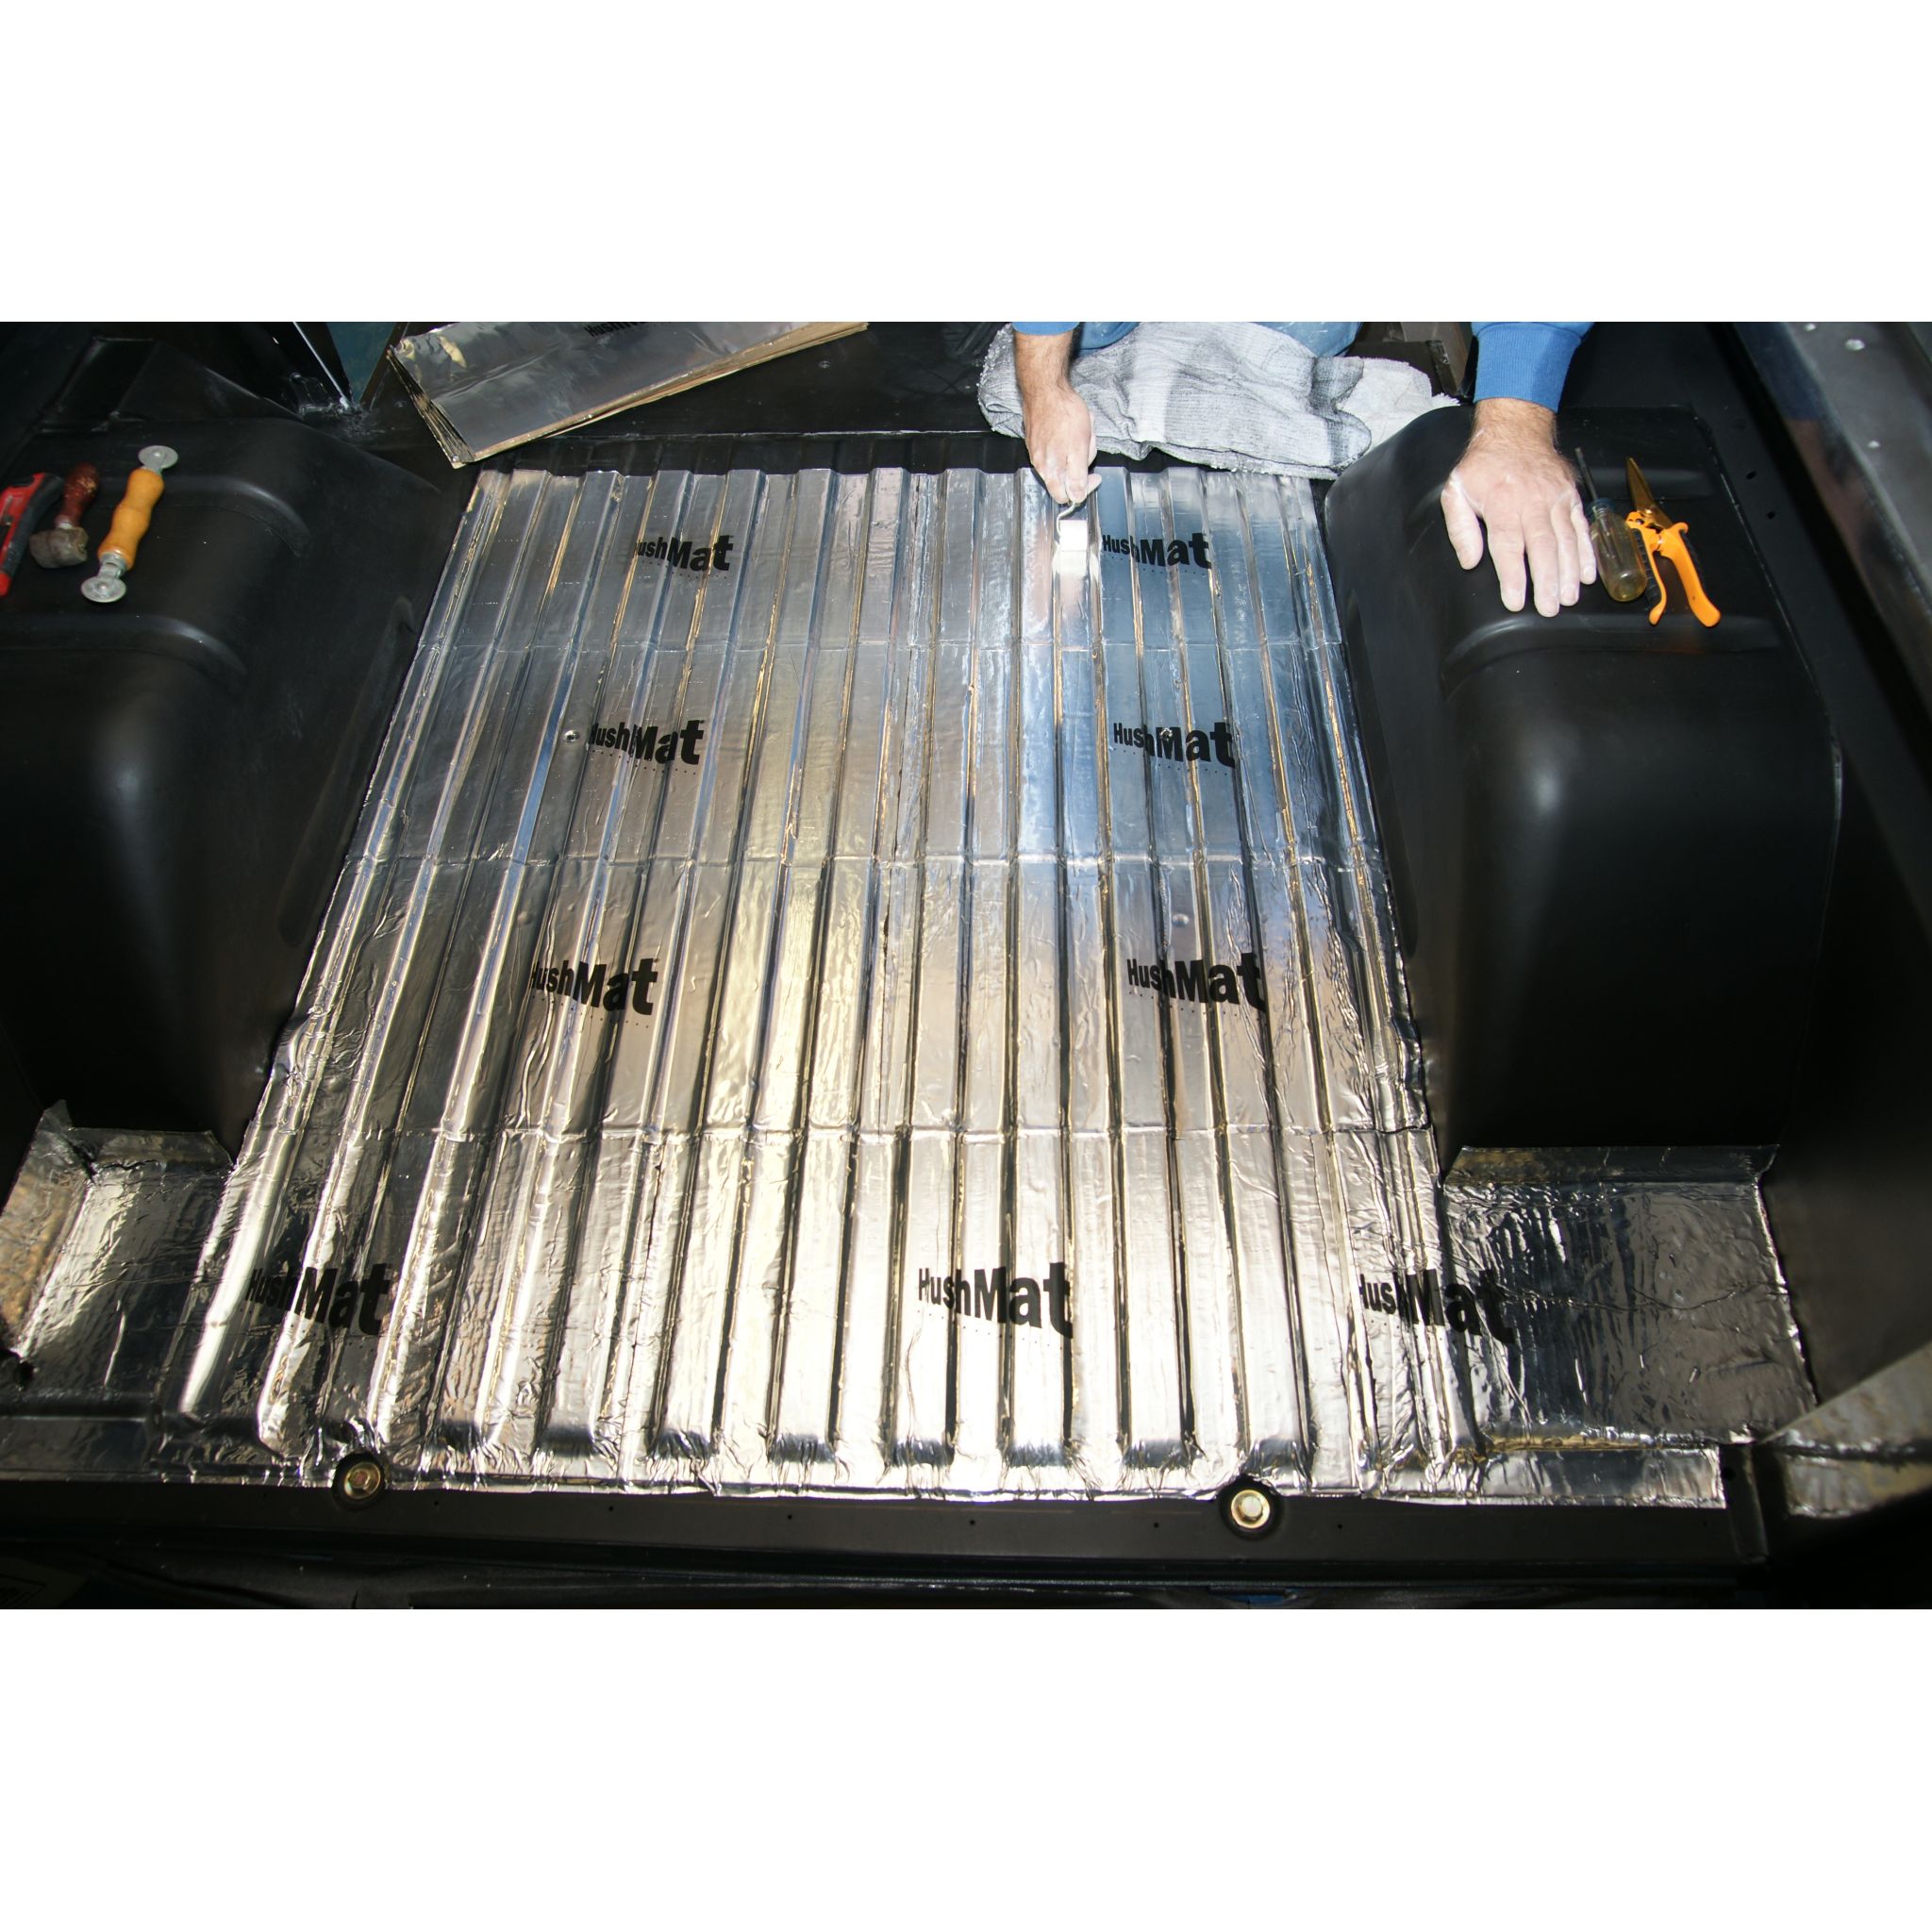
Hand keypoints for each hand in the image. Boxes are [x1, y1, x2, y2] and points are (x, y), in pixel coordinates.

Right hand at [1023, 378, 1098, 506]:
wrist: (1045, 388)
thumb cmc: (1064, 413)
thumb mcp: (1080, 448)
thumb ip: (1077, 477)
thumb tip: (1077, 496)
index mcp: (1051, 470)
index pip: (1067, 496)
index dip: (1084, 490)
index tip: (1095, 477)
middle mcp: (1040, 465)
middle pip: (1064, 481)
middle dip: (1079, 469)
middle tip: (1086, 450)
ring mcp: (1036, 452)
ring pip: (1060, 464)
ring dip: (1073, 454)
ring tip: (1078, 434)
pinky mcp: (1034, 441)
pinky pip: (1053, 451)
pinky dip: (1064, 444)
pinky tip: (1068, 429)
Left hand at [1440, 399, 1594, 616]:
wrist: (1515, 431)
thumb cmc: (1483, 466)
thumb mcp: (1456, 490)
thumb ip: (1460, 528)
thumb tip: (1470, 561)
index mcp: (1502, 503)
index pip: (1508, 546)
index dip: (1513, 576)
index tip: (1515, 601)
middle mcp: (1532, 501)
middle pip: (1542, 547)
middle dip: (1547, 581)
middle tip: (1548, 608)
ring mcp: (1555, 498)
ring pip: (1565, 540)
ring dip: (1569, 572)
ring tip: (1568, 598)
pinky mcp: (1570, 497)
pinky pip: (1580, 527)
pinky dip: (1586, 552)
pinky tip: (1586, 574)